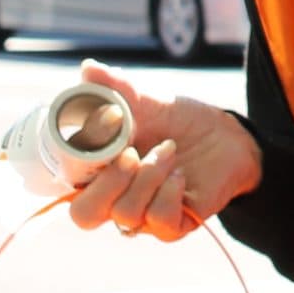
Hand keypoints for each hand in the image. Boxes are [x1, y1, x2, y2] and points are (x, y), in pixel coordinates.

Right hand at [64, 60, 263, 241]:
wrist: (226, 135)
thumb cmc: (177, 122)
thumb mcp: (148, 101)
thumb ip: (116, 88)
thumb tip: (88, 67)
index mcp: (98, 173)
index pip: (67, 185)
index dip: (75, 163)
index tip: (104, 126)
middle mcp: (115, 199)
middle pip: (85, 215)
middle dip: (107, 182)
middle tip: (131, 153)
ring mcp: (143, 216)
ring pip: (126, 215)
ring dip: (148, 177)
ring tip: (169, 150)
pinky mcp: (173, 225)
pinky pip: (160, 221)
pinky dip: (168, 193)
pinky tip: (179, 174)